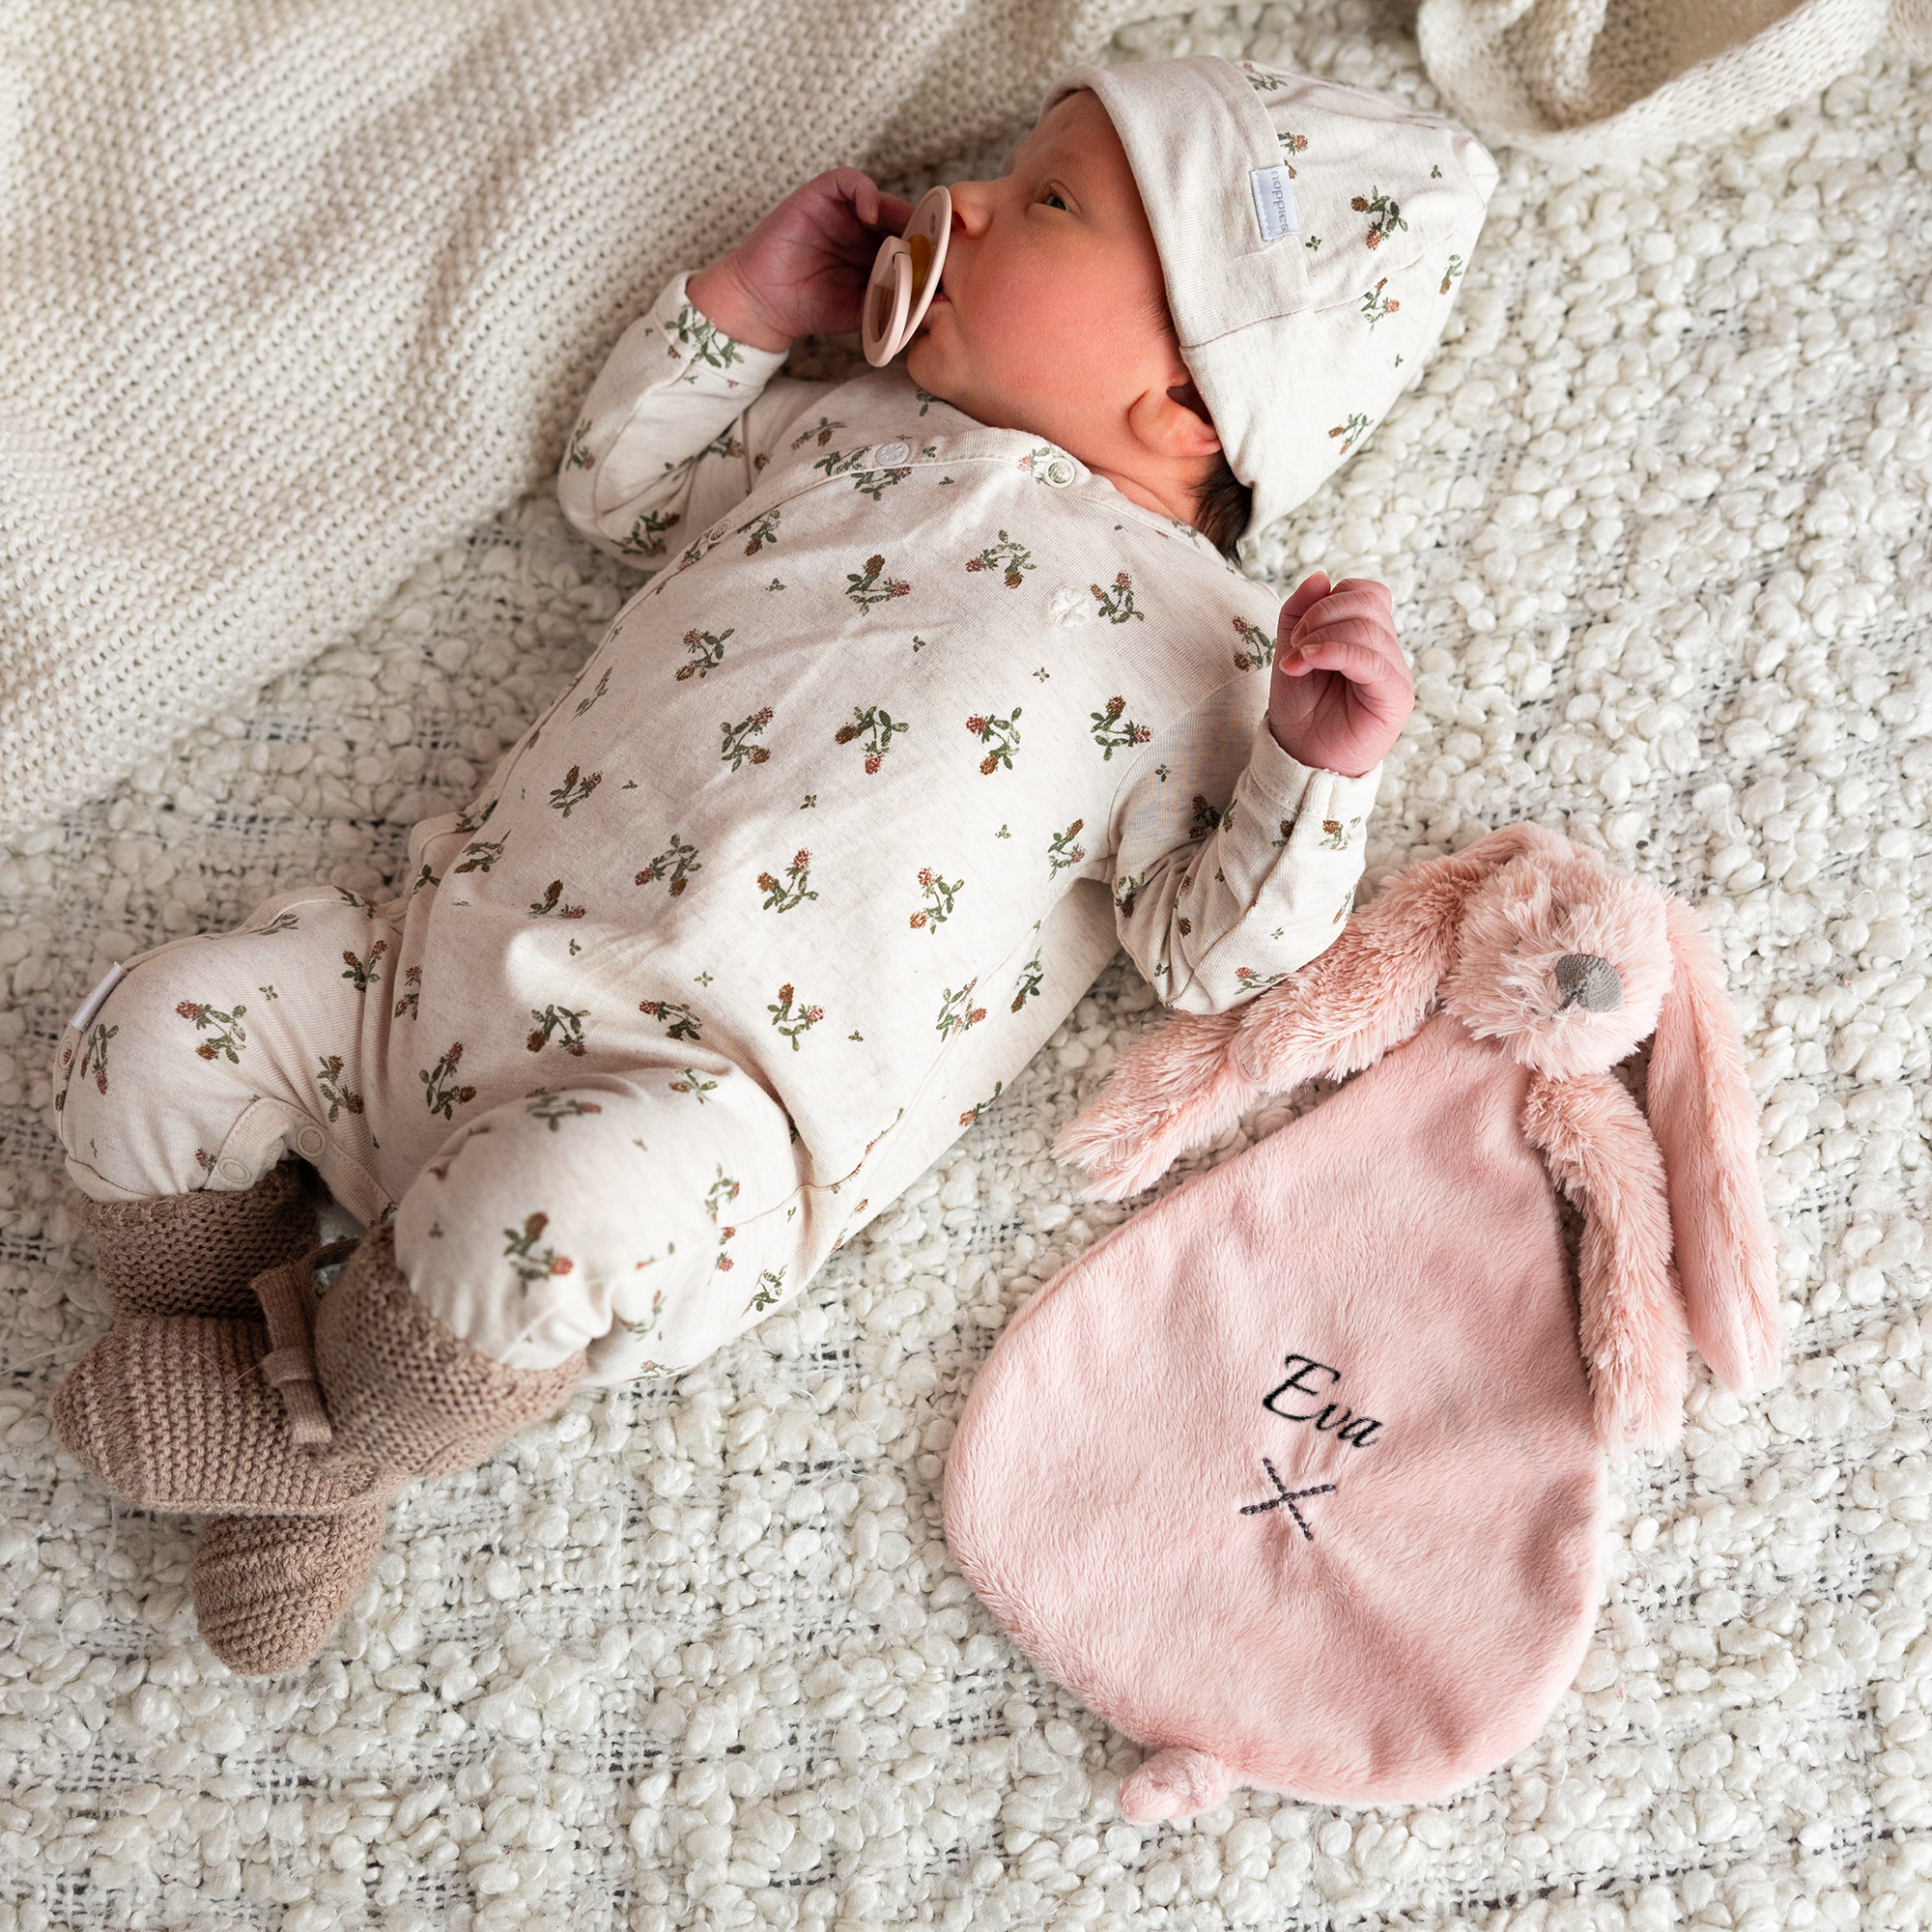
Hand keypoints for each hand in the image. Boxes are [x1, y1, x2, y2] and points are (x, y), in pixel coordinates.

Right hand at [686, 169, 916, 351]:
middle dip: (921, 229)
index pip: (911, 242)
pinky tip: (872, 216)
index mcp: (875, 255)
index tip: (947, 261)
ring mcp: (842, 212)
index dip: (929, 247)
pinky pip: (849, 180)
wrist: (766, 304)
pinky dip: (866, 192)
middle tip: (939, 244)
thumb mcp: (865, 309)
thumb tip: (936, 301)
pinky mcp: (820, 196)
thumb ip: (897, 301)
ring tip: (909, 233)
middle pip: (901, 218)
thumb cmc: (813, 309)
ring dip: (899, 212)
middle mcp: (861, 230)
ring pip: (881, 199)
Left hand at [1265, 573, 1412, 778]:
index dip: (1329, 600)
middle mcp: (1385, 651)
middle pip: (1368, 602)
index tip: (1297, 632)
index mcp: (1366, 636)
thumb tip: (1321, 576)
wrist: (1301, 757)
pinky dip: (1336, 652)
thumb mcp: (1290, 650)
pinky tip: (1309, 659)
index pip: (1364, 592)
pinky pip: (1373, 659)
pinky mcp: (1395, 696)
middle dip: (1323, 613)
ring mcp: (1393, 672)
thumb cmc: (1300, 709)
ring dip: (1323, 635)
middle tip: (1296, 644)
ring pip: (1369, 627)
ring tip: (1297, 660)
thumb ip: (1299, 612)